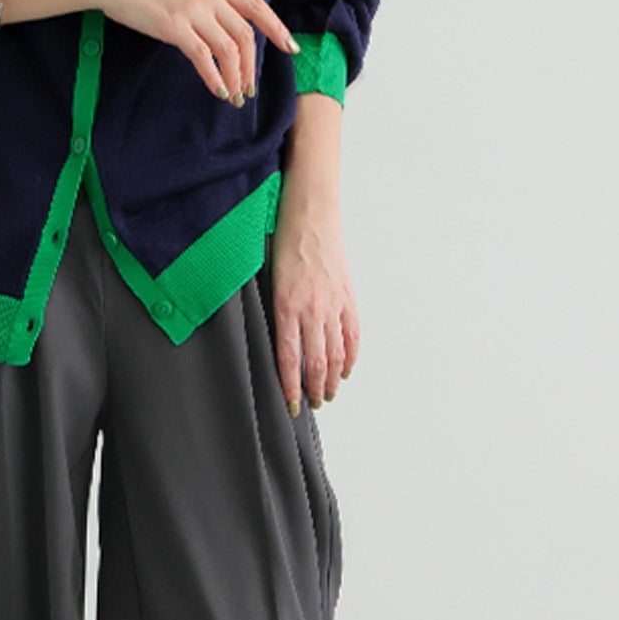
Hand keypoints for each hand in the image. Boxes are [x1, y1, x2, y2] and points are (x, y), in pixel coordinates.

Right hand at [96, 0, 300, 101]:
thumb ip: (209, 1)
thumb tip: (224, 30)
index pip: (256, 6)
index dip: (276, 28)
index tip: (288, 47)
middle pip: (245, 34)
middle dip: (251, 66)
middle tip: (249, 88)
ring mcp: (193, 10)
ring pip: (228, 49)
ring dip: (235, 77)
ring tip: (234, 96)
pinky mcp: (174, 27)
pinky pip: (203, 57)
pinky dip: (214, 78)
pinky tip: (217, 91)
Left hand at [270, 188, 357, 413]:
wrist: (310, 213)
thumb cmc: (282, 241)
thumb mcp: (266, 278)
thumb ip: (270, 311)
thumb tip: (267, 341)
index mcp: (286, 306)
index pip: (289, 360)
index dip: (291, 388)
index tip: (290, 406)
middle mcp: (312, 309)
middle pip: (317, 363)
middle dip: (313, 390)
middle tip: (310, 405)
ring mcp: (333, 304)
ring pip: (337, 354)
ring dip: (333, 379)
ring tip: (327, 394)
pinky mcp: (347, 297)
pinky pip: (352, 335)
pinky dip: (350, 357)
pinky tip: (346, 370)